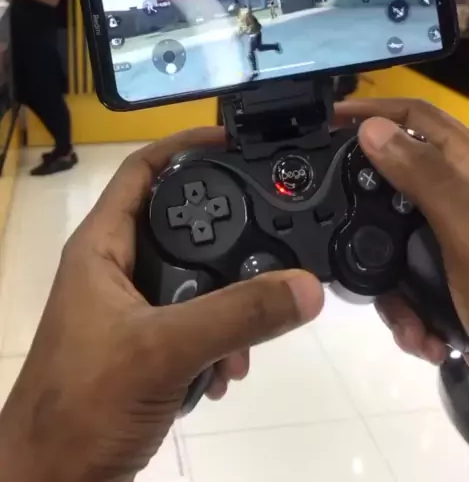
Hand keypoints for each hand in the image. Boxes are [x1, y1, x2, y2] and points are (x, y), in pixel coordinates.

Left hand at [0, 128, 322, 481]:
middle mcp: (113, 270)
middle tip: (269, 246)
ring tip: (245, 344)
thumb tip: (307, 286)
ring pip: (191, 283)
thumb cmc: (84, 405)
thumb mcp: (164, 351)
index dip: (185, 144)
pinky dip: (214, 344)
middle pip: (177, 227)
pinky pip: (189, 327)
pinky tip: (224, 375)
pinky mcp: (140, 349)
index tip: (236, 140)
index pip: (142, 170)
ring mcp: (126, 312)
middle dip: (225, 244)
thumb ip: (237, 315)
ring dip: (226, 309)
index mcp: (102, 247)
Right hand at [338, 98, 468, 368]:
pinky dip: (412, 315)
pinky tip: (426, 340)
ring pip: (395, 244)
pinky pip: (411, 285)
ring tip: (409, 326)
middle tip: (341, 242)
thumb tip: (372, 127)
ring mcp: (458, 241)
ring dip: (392, 289)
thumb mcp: (465, 230)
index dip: (372, 109)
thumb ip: (421, 175)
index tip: (326, 121)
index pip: (416, 116)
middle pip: (394, 183)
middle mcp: (462, 197)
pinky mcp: (455, 279)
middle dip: (368, 222)